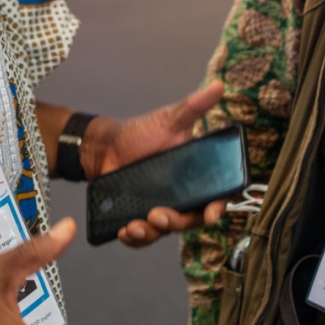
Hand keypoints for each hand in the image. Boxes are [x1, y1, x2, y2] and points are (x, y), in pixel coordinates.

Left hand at [85, 84, 228, 246]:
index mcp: (196, 177)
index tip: (211, 214)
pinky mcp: (139, 217)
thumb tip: (218, 85)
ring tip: (134, 226)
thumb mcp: (169, 119)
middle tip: (158, 214)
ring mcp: (161, 208)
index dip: (216, 208)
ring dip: (151, 233)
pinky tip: (124, 231)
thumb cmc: (141, 132)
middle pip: (188, 220)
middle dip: (175, 223)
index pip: (214, 197)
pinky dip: (135, 239)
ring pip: (164, 232)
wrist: (106, 147)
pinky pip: (142, 237)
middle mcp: (182, 196)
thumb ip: (194, 107)